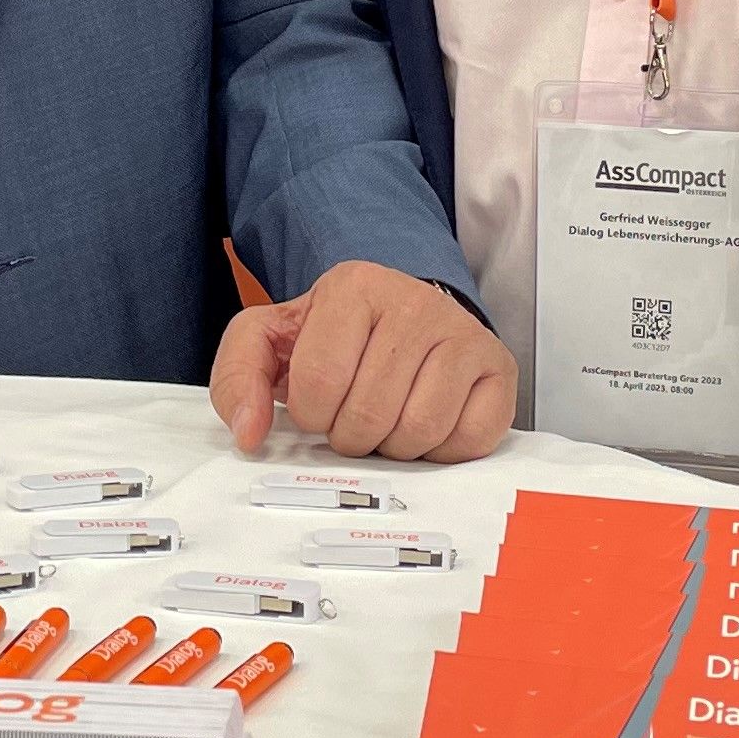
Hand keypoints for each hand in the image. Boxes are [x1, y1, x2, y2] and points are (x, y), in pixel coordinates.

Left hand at [209, 261, 513, 460]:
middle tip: (355, 413)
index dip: (311, 413)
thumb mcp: (273, 342)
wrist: (406, 318)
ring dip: (394, 446)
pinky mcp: (499, 369)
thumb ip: (239, 379)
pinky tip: (428, 422)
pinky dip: (441, 450)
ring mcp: (463, 334)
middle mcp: (415, 302)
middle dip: (351, 434)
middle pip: (368, 415)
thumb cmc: (338, 338)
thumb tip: (248, 435)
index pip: (317, 385)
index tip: (319, 399)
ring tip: (389, 418)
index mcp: (353, 287)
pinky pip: (467, 440)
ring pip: (418, 431)